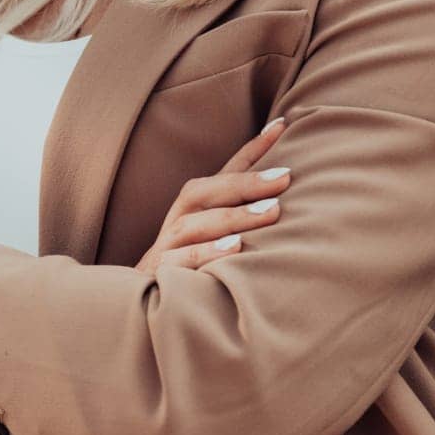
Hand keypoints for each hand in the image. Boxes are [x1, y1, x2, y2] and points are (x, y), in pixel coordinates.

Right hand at [134, 116, 289, 275]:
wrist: (143, 308)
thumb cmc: (193, 269)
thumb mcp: (220, 240)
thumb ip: (249, 218)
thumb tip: (292, 194)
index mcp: (196, 207)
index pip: (226, 172)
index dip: (254, 149)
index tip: (283, 125)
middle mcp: (179, 220)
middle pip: (207, 192)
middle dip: (247, 182)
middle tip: (286, 177)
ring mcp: (167, 246)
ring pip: (195, 224)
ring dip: (233, 216)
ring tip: (271, 211)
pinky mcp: (159, 274)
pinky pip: (180, 261)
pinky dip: (206, 253)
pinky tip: (234, 248)